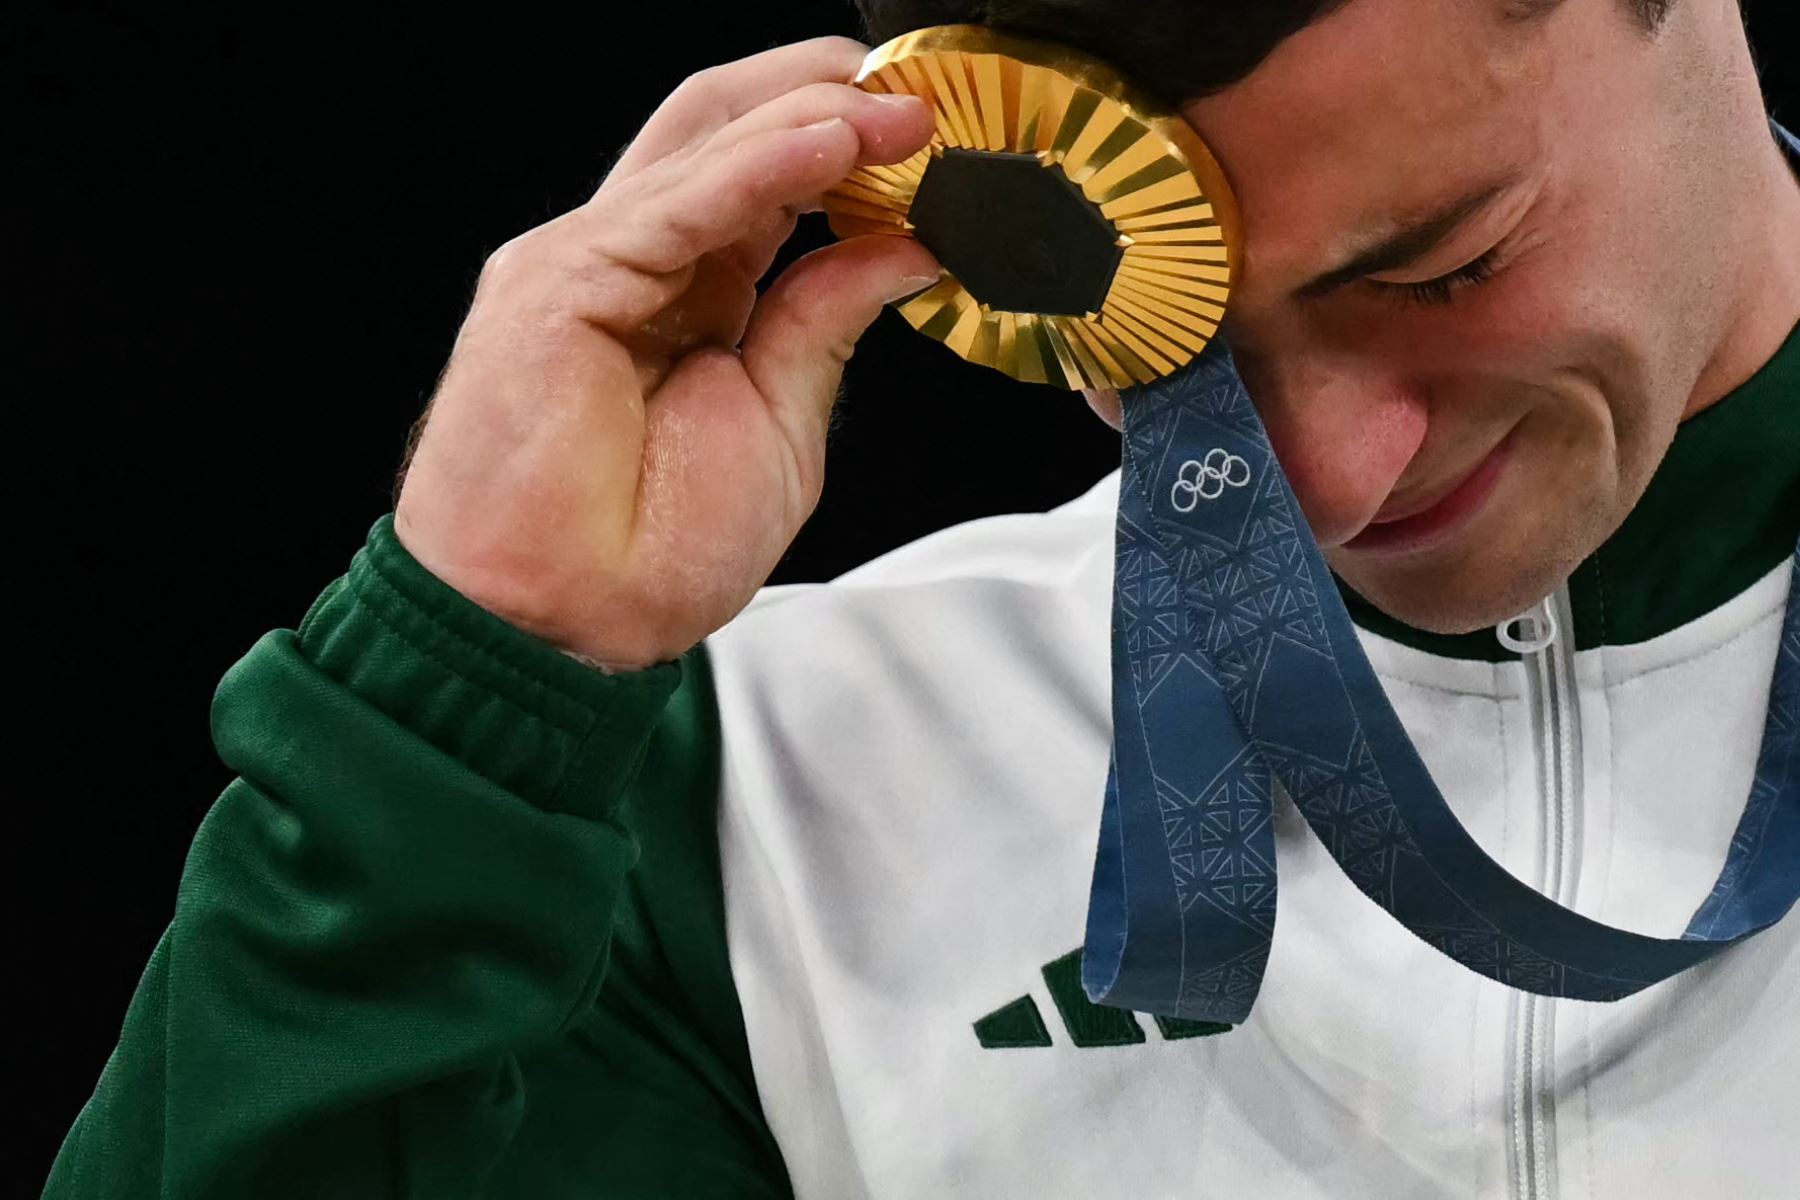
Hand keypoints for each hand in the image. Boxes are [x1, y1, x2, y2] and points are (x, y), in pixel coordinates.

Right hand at [393, 37, 938, 668]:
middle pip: (728, 133)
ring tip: (904, 111)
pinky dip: (762, 164)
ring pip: (704, 148)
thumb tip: (902, 247)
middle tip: (925, 95)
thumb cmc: (647, 551)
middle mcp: (638, 264)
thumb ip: (824, 323)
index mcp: (689, 297)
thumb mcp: (778, 423)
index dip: (850, 146)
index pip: (768, 182)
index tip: (935, 139)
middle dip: (829, 99)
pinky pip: (678, 203)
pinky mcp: (562, 277)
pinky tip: (836, 144)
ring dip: (812, 119)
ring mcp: (592, 262)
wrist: (559, 625)